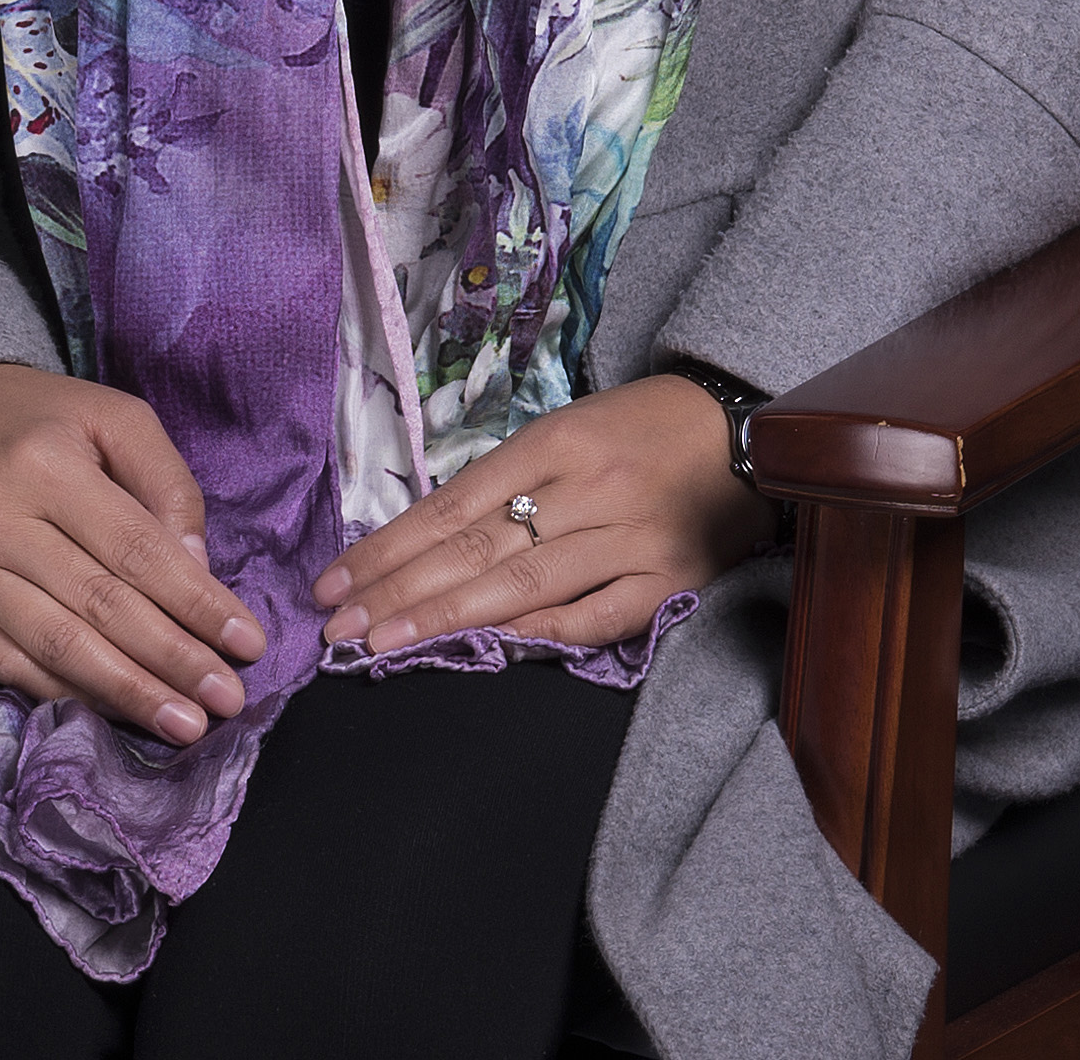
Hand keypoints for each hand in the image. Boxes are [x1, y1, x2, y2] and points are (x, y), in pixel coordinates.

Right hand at [0, 362, 266, 745]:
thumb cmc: (39, 419)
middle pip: (101, 605)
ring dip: (128, 693)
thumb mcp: (113, 416)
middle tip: (226, 700)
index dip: (195, 602)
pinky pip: (13, 667)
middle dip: (172, 660)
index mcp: (45, 464)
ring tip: (183, 724)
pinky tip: (116, 713)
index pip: (137, 549)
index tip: (247, 643)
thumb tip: (199, 569)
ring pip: (58, 646)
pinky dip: (70, 694)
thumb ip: (166, 483)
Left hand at [311, 372, 778, 655]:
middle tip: (336, 630)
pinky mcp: (669, 579)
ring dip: (447, 619)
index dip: (389, 548)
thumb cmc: (641, 428)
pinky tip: (491, 651)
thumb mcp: (569, 430)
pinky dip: (543, 636)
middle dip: (398, 593)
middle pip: (477, 549)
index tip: (334, 584)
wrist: (745, 432)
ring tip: (383, 649)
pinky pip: (597, 618)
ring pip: (524, 587)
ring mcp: (630, 537)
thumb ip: (508, 482)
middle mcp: (586, 487)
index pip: (453, 504)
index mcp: (554, 440)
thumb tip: (426, 538)